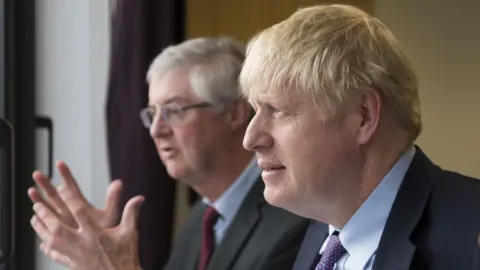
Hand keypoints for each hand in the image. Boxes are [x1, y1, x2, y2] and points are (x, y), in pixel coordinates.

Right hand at [28, 161, 122, 228]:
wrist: (101, 249)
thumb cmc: (106, 231)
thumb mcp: (110, 213)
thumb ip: (113, 199)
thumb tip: (119, 183)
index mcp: (81, 205)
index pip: (73, 187)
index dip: (66, 175)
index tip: (60, 163)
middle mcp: (70, 210)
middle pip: (56, 195)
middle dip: (46, 184)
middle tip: (37, 174)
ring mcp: (64, 220)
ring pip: (49, 208)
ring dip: (40, 199)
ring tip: (31, 190)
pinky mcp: (60, 231)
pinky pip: (48, 223)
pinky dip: (40, 219)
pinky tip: (33, 213)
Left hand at [29, 162, 143, 269]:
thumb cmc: (126, 257)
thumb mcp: (131, 233)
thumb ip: (132, 213)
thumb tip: (139, 198)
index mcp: (96, 234)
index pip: (80, 212)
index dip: (70, 199)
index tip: (61, 188)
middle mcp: (83, 243)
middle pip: (58, 227)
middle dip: (47, 215)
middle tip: (38, 204)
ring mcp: (75, 255)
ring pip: (52, 241)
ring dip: (41, 229)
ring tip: (34, 219)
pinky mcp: (73, 264)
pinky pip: (55, 255)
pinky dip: (47, 248)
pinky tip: (42, 244)